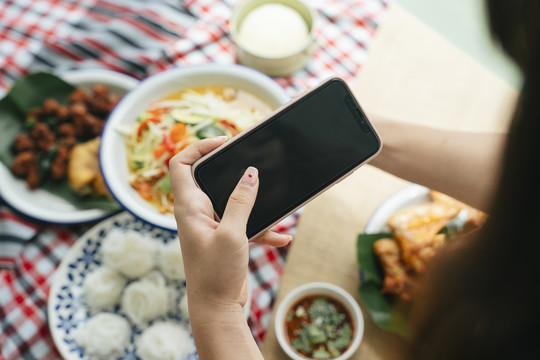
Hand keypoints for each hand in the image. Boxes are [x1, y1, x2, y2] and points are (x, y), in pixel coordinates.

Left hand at [169, 136, 291, 308]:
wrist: (216, 310)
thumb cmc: (215, 275)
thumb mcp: (232, 234)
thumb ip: (241, 201)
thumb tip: (250, 173)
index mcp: (189, 207)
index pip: (181, 164)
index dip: (199, 147)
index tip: (224, 143)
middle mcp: (197, 213)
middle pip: (209, 177)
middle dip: (231, 168)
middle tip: (252, 159)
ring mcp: (212, 225)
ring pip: (233, 200)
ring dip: (253, 199)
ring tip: (273, 196)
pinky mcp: (226, 239)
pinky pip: (245, 223)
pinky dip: (262, 227)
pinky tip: (283, 237)